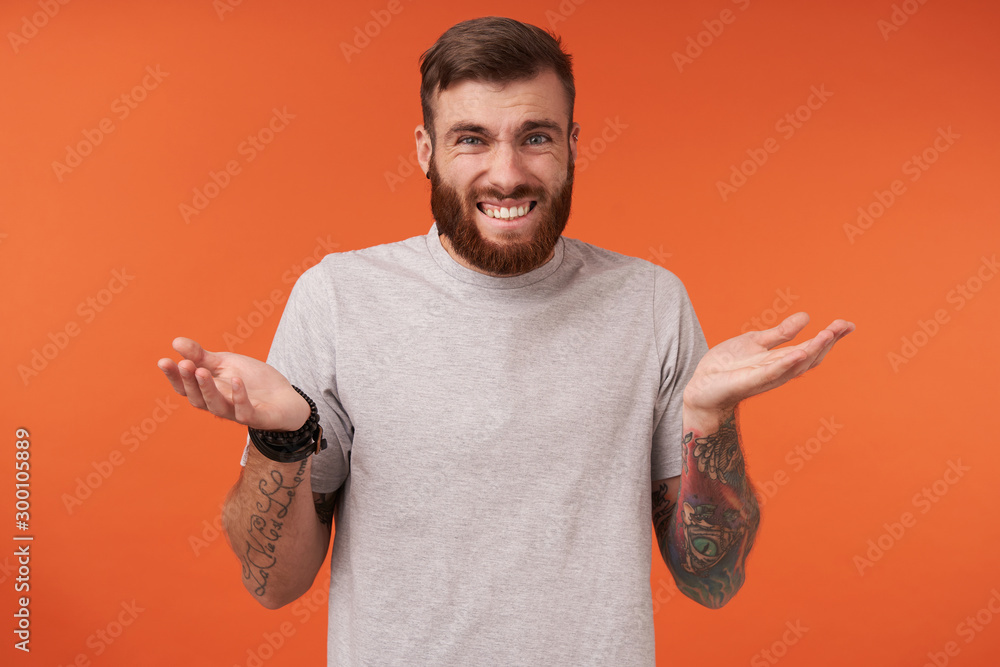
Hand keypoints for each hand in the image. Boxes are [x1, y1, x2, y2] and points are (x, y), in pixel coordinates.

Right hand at [156, 337, 309, 430]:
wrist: (285, 398)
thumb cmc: (252, 381)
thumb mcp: (226, 363)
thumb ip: (202, 356)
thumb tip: (175, 342)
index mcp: (209, 392)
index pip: (186, 387)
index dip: (174, 376)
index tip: (164, 360)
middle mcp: (219, 405)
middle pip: (197, 398)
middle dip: (188, 381)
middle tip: (184, 364)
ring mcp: (237, 412)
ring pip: (216, 406)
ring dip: (208, 390)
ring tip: (201, 371)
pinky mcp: (257, 417)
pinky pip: (245, 411)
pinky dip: (240, 397)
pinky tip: (236, 380)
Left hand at [683, 312, 854, 420]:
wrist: (703, 387)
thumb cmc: (728, 366)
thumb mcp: (756, 342)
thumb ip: (780, 333)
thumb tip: (806, 317)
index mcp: (782, 360)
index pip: (813, 348)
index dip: (831, 337)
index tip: (847, 324)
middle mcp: (780, 370)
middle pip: (811, 356)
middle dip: (829, 341)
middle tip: (844, 325)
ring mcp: (767, 376)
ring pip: (796, 364)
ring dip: (813, 349)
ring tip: (828, 334)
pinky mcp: (751, 380)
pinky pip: (772, 372)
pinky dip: (787, 363)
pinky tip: (799, 353)